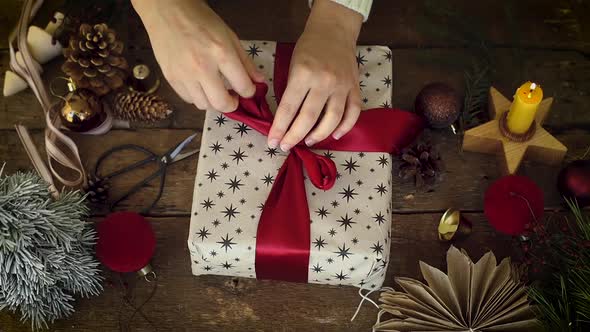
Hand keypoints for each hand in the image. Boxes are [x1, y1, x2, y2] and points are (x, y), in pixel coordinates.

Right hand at [132, 0, 264, 111]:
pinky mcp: (170, 78)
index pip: (243, 86)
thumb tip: (259, 81)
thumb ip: (246, 61)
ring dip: (213, 101)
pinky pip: (188, 99)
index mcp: (221, 53)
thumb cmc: (201, 20)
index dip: (249, 92)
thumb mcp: (229, 36)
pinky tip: (200, 85)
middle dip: (232, 105)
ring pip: (204, 105)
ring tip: (215, 89)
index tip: (247, 89)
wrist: (167, 11)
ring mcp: (184, 75)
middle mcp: (202, 67)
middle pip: (222, 104)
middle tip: (233, 97)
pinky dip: (197, 96)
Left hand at [268, 0, 362, 151]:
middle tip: (286, 146)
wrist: (334, 31)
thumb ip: (291, 91)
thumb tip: (286, 120)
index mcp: (303, 74)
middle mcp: (324, 81)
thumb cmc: (308, 48)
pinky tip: (335, 135)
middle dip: (294, 136)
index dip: (279, 128)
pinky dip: (345, 127)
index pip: (288, 108)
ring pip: (332, 119)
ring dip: (319, 135)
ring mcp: (342, 85)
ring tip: (308, 141)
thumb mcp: (292, 65)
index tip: (273, 141)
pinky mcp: (355, 87)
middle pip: (308, 118)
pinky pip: (353, 112)